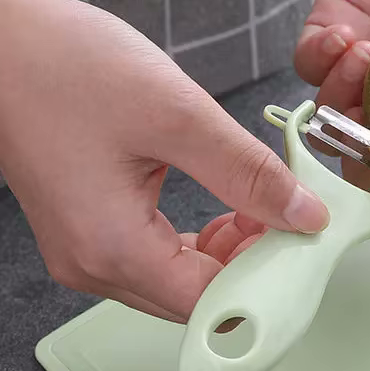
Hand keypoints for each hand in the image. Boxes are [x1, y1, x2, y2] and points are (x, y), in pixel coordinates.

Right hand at [0, 0, 328, 322]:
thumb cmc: (65, 65)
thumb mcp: (176, 114)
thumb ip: (248, 172)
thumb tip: (305, 216)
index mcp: (114, 249)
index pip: (212, 305)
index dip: (266, 282)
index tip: (299, 247)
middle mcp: (96, 267)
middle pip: (197, 302)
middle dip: (251, 269)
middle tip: (284, 221)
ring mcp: (87, 256)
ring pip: (181, 286)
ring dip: (228, 258)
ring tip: (255, 209)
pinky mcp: (89, 236)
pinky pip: (159, 264)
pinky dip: (199, 247)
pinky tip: (224, 213)